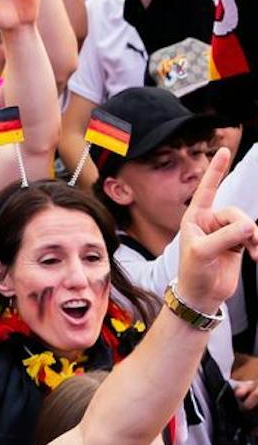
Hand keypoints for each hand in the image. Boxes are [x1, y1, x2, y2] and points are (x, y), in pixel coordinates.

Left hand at [175, 148, 257, 314]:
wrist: (201, 294)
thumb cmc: (193, 272)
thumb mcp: (203, 252)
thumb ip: (226, 237)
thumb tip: (250, 226)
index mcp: (195, 217)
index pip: (207, 189)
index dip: (216, 169)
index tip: (223, 149)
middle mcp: (210, 221)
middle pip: (235, 212)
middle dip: (243, 227)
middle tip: (247, 243)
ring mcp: (225, 233)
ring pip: (247, 224)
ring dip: (253, 238)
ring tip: (253, 253)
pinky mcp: (238, 245)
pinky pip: (253, 237)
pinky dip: (257, 245)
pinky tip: (256, 257)